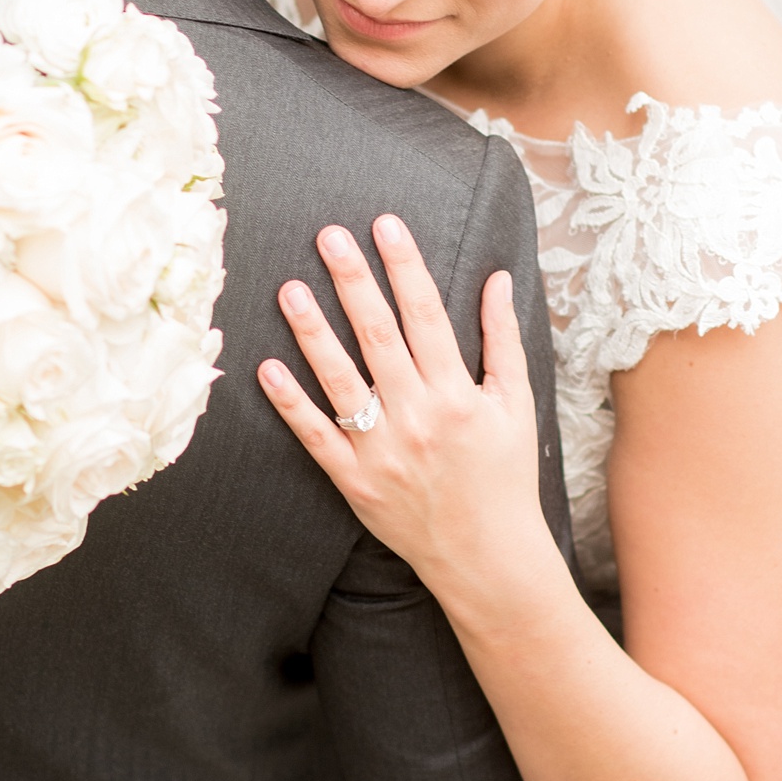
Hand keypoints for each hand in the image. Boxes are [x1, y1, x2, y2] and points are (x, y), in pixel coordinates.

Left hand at [258, 213, 550, 594]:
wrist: (487, 556)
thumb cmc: (504, 476)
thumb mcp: (516, 405)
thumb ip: (503, 339)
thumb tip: (496, 277)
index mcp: (457, 394)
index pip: (426, 315)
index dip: (405, 266)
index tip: (385, 224)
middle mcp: (417, 417)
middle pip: (378, 336)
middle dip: (353, 281)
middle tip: (327, 236)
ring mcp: (381, 451)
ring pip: (340, 381)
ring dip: (313, 333)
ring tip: (289, 289)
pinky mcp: (354, 482)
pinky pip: (316, 437)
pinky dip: (290, 404)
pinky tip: (266, 369)